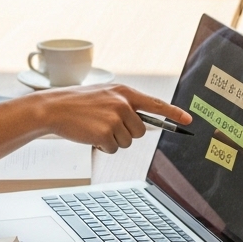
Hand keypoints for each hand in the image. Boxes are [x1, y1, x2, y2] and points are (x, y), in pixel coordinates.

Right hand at [39, 84, 191, 154]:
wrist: (53, 108)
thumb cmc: (77, 103)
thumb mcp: (104, 95)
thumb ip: (124, 104)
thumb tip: (143, 124)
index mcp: (125, 92)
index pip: (156, 104)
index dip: (174, 113)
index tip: (188, 120)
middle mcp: (123, 103)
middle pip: (140, 131)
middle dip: (126, 133)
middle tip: (105, 125)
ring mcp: (115, 118)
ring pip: (127, 142)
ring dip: (113, 140)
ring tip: (95, 127)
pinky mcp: (106, 133)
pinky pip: (114, 149)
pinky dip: (103, 147)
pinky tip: (90, 135)